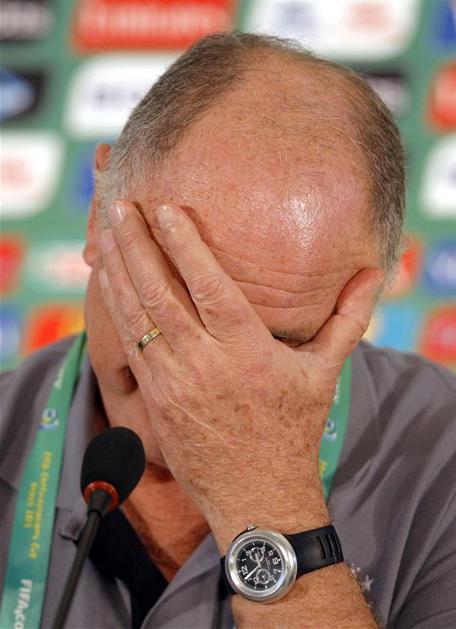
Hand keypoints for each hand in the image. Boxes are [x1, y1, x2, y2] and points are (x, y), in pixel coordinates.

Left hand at [99, 200, 382, 547]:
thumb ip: (346, 318)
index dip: (184, 245)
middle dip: (137, 246)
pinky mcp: (155, 399)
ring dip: (119, 271)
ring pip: (137, 317)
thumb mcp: (325, 372)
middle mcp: (204, 363)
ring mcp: (173, 382)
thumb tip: (374, 275)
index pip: (209, 287)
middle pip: (161, 294)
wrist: (257, 494)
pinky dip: (116, 309)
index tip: (164, 209)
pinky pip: (129, 344)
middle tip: (119, 206)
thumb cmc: (293, 430)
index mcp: (247, 352)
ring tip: (106, 233)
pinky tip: (108, 281)